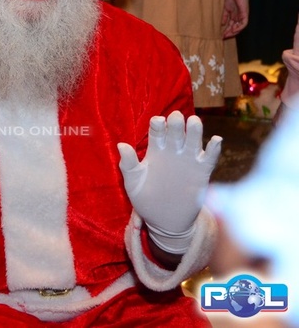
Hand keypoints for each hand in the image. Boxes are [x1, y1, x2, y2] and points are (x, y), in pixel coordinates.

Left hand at [117, 111, 221, 253]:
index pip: (157, 131)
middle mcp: (173, 151)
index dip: (157, 125)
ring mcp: (188, 160)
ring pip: (193, 140)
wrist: (165, 221)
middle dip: (176, 123)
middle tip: (176, 117)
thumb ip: (128, 164)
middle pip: (175, 131)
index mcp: (155, 150)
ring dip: (195, 130)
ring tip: (193, 122)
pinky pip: (210, 157)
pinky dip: (214, 148)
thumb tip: (121, 144)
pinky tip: (216, 140)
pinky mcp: (202, 172)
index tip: (157, 122)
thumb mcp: (133, 182)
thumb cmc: (146, 199)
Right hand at [221, 0, 248, 38]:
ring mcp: (242, 16)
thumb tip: (222, 24)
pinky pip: (243, 24)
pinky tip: (233, 30)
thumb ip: (224, 16)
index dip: (226, 31)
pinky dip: (239, 28)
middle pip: (235, 28)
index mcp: (234, 15)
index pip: (231, 25)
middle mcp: (239, 17)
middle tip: (223, 37)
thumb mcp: (225, 8)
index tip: (220, 35)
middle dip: (229, 33)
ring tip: (227, 35)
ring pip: (239, 27)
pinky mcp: (245, 14)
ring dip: (233, 32)